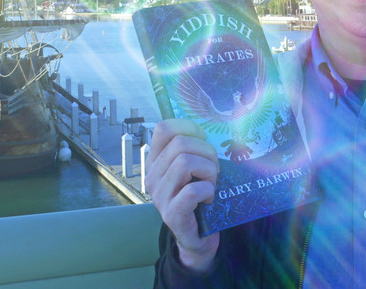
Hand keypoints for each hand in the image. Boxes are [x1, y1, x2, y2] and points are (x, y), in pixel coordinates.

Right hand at [145, 118, 220, 271]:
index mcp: (155, 161)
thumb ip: (190, 149)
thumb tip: (204, 129)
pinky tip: (208, 198)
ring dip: (209, 170)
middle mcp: (152, 175)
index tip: (203, 141)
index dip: (189, 128)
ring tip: (211, 183)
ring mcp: (159, 195)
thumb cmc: (197, 197)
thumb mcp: (190, 169)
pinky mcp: (172, 214)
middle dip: (207, 152)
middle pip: (181, 144)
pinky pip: (192, 191)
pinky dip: (208, 190)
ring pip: (185, 163)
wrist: (196, 237)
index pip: (163, 128)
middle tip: (213, 169)